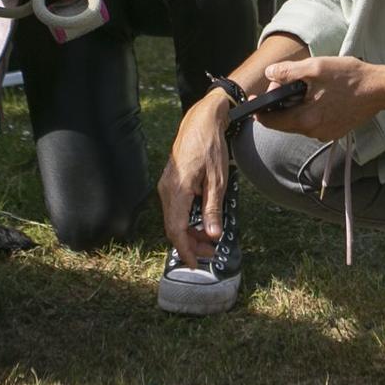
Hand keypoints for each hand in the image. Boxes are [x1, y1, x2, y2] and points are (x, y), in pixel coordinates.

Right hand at [157, 91, 234, 266]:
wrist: (201, 121)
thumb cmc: (210, 146)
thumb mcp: (218, 181)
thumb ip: (213, 209)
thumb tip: (213, 235)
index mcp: (177, 190)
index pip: (176, 229)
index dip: (186, 249)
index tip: (196, 264)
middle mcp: (167, 190)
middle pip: (174, 227)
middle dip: (192, 244)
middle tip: (212, 253)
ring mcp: (166, 186)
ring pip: (175, 219)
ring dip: (191, 232)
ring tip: (210, 238)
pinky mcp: (170, 183)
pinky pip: (176, 208)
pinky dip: (188, 219)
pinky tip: (202, 222)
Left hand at [257, 55, 384, 142]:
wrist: (380, 89)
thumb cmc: (350, 77)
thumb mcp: (316, 68)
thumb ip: (288, 72)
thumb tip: (269, 74)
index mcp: (306, 120)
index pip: (271, 122)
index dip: (259, 109)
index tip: (254, 98)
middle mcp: (314, 132)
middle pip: (284, 121)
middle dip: (280, 102)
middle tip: (287, 80)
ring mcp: (325, 133)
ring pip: (299, 120)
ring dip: (296, 104)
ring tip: (306, 84)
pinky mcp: (334, 130)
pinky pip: (313, 121)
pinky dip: (310, 108)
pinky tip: (320, 93)